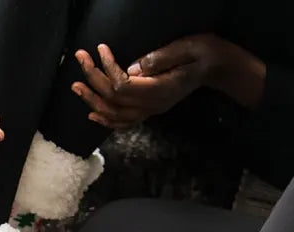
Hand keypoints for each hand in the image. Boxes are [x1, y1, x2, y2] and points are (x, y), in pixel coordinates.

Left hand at [72, 37, 220, 129]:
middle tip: (80, 58)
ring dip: (93, 100)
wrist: (216, 67)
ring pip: (115, 114)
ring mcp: (150, 111)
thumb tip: (131, 67)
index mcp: (159, 90)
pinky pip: (123, 122)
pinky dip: (106, 120)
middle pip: (114, 99)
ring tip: (76, 86)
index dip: (108, 69)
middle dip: (93, 79)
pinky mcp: (149, 111)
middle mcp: (152, 105)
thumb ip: (159, 59)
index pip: (123, 86)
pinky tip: (92, 114)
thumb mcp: (186, 47)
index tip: (100, 48)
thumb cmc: (203, 52)